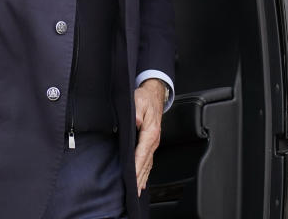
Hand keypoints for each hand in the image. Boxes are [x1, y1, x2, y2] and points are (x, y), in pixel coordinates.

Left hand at [133, 78, 165, 195]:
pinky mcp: (151, 144)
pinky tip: (142, 182)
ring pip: (148, 164)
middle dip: (139, 178)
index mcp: (151, 132)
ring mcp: (153, 143)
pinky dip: (145, 173)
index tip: (133, 179)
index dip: (137, 167)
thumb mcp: (139, 100)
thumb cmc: (145, 98)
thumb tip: (137, 121)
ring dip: (142, 178)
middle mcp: (153, 140)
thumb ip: (137, 111)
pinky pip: (149, 161)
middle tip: (132, 192)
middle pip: (145, 163)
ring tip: (136, 192)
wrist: (154, 96)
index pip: (142, 153)